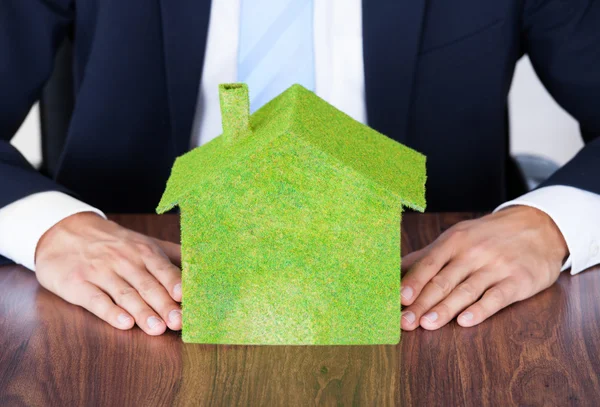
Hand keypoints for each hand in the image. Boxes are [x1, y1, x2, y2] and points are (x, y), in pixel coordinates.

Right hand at [35, 212, 181, 334]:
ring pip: (125, 294)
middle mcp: (124, 260)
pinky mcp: (78, 285)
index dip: (175, 284)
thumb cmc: (114, 244)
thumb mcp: (143, 243)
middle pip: (147, 285)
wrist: (65, 232)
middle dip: (164, 304)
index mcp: (144, 251)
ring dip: (142, 312)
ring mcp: (100, 272)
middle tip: (178, 322)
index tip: (188, 299)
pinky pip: (96, 300)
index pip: (163, 270)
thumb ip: (172, 256)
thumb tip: (204, 266)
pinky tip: (124, 323)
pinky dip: (111, 312)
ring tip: (157, 329)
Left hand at [400, 206, 567, 329]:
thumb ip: (427, 257)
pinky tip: (465, 321)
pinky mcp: (518, 281)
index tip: (398, 299)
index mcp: (454, 241)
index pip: (429, 264)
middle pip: (443, 281)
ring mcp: (496, 266)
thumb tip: (394, 271)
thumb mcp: (457, 238)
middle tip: (405, 322)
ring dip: (445, 309)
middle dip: (422, 303)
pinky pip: (496, 297)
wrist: (538, 227)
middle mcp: (473, 252)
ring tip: (427, 324)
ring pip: (466, 291)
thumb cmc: (487, 237)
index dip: (413, 282)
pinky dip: (480, 310)